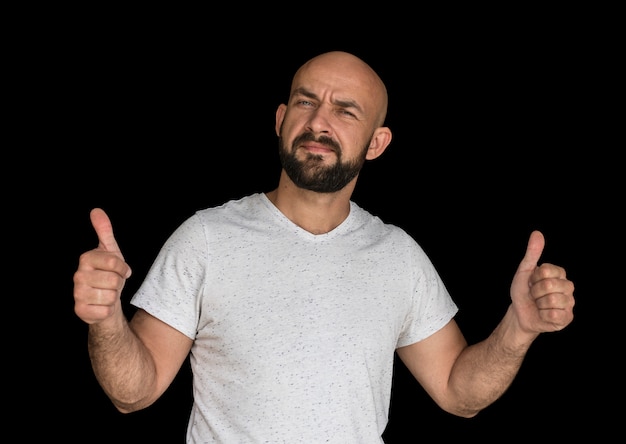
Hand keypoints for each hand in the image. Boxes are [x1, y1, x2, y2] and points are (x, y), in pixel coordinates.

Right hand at [73, 208, 131, 323]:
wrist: (104, 299)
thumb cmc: (109, 274)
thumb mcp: (110, 251)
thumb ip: (104, 231)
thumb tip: (96, 211)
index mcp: (86, 259)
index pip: (115, 263)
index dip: (123, 269)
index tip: (120, 270)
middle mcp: (78, 275)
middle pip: (114, 281)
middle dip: (119, 283)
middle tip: (112, 283)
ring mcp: (77, 294)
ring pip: (111, 296)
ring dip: (114, 297)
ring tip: (107, 293)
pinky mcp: (80, 311)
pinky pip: (105, 310)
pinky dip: (108, 309)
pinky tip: (102, 305)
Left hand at [509, 231, 574, 334]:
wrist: (520, 314)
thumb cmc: (523, 291)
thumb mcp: (524, 271)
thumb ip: (532, 253)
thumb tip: (537, 233)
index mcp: (559, 273)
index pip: (546, 270)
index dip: (533, 278)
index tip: (532, 282)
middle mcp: (568, 286)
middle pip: (549, 285)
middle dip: (535, 291)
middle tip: (534, 295)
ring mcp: (569, 303)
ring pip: (552, 301)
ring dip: (538, 304)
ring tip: (539, 305)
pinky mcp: (567, 318)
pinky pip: (555, 315)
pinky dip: (543, 315)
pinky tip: (543, 315)